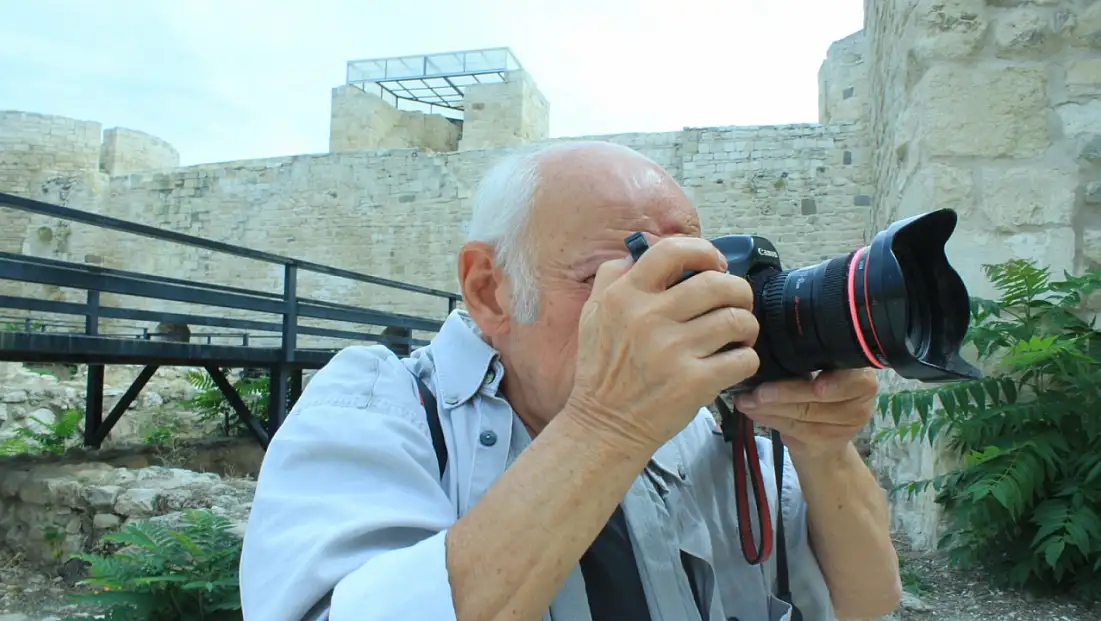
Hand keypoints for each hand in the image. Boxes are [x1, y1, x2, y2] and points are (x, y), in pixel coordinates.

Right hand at [566, 236, 760, 452]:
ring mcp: (673, 351)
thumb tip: (643, 251)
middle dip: (738, 290)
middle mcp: (649, 319)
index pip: (673, 250)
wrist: (604, 426)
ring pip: (737, 319)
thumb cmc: (602, 371)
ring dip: (747, 325)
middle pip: (718, 284)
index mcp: (625, 296)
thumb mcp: (592, 314)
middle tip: (737, 302)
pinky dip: (747, 358)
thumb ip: (613, 277)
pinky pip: (743, 358)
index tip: (714, 264)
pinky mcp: (694, 382)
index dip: (704, 251)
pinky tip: (735, 362)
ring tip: (740, 334)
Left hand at [733, 368, 876, 460]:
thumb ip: (805, 358)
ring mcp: (845, 427)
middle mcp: (861, 403)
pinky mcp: (826, 444)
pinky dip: (769, 420)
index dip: (836, 384)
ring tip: (744, 400)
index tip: (815, 385)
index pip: (854, 379)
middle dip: (783, 393)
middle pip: (819, 398)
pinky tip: (752, 412)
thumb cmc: (815, 389)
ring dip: (768, 408)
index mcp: (863, 376)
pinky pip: (793, 430)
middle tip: (755, 390)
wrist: (825, 435)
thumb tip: (764, 347)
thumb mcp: (816, 369)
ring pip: (802, 415)